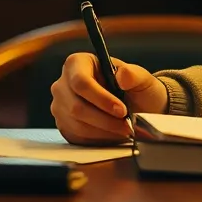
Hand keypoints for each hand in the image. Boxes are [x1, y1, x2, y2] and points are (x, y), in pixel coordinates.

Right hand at [50, 54, 168, 144]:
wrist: (136, 107)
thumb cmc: (135, 89)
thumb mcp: (141, 78)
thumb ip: (134, 75)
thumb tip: (123, 75)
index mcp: (78, 63)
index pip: (81, 82)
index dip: (101, 98)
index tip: (121, 110)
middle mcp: (63, 83)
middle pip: (76, 106)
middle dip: (105, 120)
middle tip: (126, 125)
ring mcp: (61, 106)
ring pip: (77, 124)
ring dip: (104, 131)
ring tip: (123, 130)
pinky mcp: (64, 125)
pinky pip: (77, 137)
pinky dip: (98, 139)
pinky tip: (113, 134)